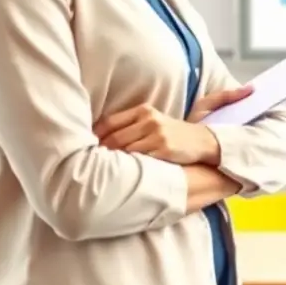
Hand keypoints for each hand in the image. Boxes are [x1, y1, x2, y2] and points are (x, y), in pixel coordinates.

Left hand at [94, 86, 250, 165]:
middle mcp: (149, 119)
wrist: (202, 141)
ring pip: (123, 149)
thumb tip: (99, 141)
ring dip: (111, 162)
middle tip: (87, 164)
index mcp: (144, 110)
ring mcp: (157, 134)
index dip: (94, 136)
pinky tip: (121, 174)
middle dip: (99, 152)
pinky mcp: (164, 149)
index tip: (83, 148)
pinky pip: (138, 159)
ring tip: (101, 171)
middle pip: (114, 137)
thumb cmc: (172, 135)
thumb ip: (130, 127)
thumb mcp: (153, 123)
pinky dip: (127, 167)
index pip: (109, 121)